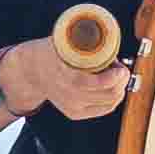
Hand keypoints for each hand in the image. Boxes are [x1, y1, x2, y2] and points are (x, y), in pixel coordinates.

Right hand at [0, 32, 134, 124]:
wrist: (32, 70)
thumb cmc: (53, 51)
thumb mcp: (66, 40)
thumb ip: (86, 39)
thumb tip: (110, 41)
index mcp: (67, 77)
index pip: (99, 84)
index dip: (116, 76)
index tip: (120, 66)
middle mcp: (69, 96)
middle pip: (110, 94)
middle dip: (122, 79)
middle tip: (119, 67)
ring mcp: (72, 107)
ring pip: (111, 103)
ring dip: (119, 87)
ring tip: (112, 74)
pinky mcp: (75, 114)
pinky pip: (104, 108)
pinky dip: (112, 97)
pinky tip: (109, 85)